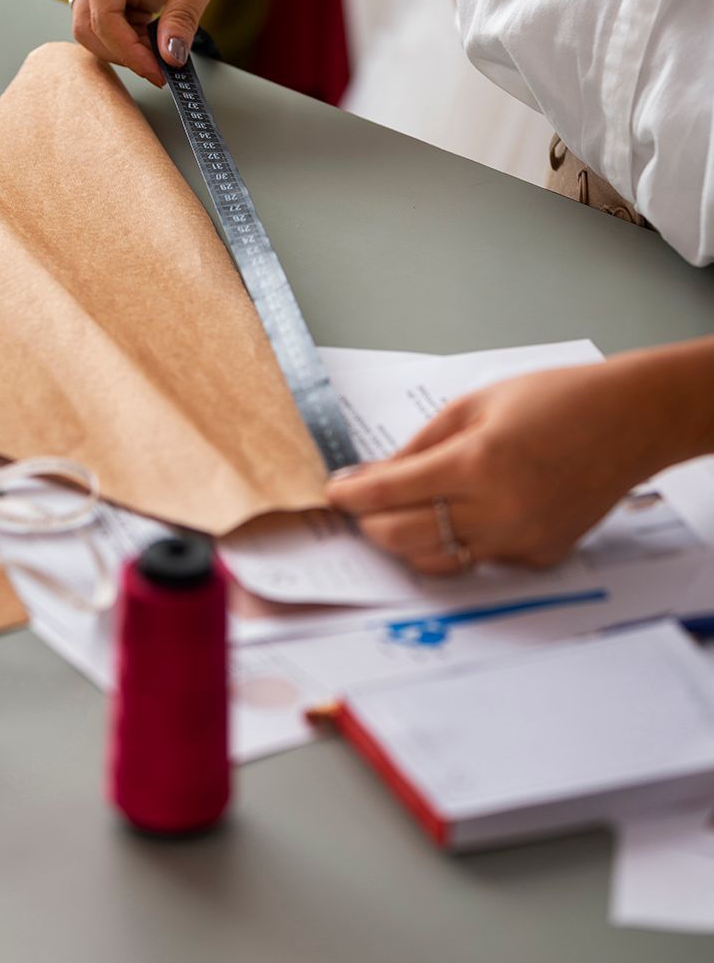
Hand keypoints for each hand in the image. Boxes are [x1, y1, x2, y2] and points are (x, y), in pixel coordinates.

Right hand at [70, 0, 276, 85]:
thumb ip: (184, 14)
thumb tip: (168, 56)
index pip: (100, 7)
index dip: (123, 45)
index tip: (154, 70)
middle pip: (90, 20)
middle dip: (119, 50)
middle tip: (157, 71)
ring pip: (105, 25)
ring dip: (128, 48)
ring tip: (165, 63)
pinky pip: (127, 21)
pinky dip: (140, 41)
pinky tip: (164, 49)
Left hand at [325, 359, 673, 575]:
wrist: (628, 423)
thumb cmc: (554, 400)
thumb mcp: (474, 406)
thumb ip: (421, 445)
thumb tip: (376, 475)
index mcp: (476, 464)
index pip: (390, 493)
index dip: (353, 495)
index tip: (335, 492)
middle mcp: (497, 511)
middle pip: (403, 536)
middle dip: (369, 523)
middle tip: (359, 506)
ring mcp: (520, 541)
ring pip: (436, 562)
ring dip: (404, 544)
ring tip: (393, 519)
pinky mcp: (539, 556)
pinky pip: (479, 560)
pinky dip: (455, 545)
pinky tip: (453, 520)